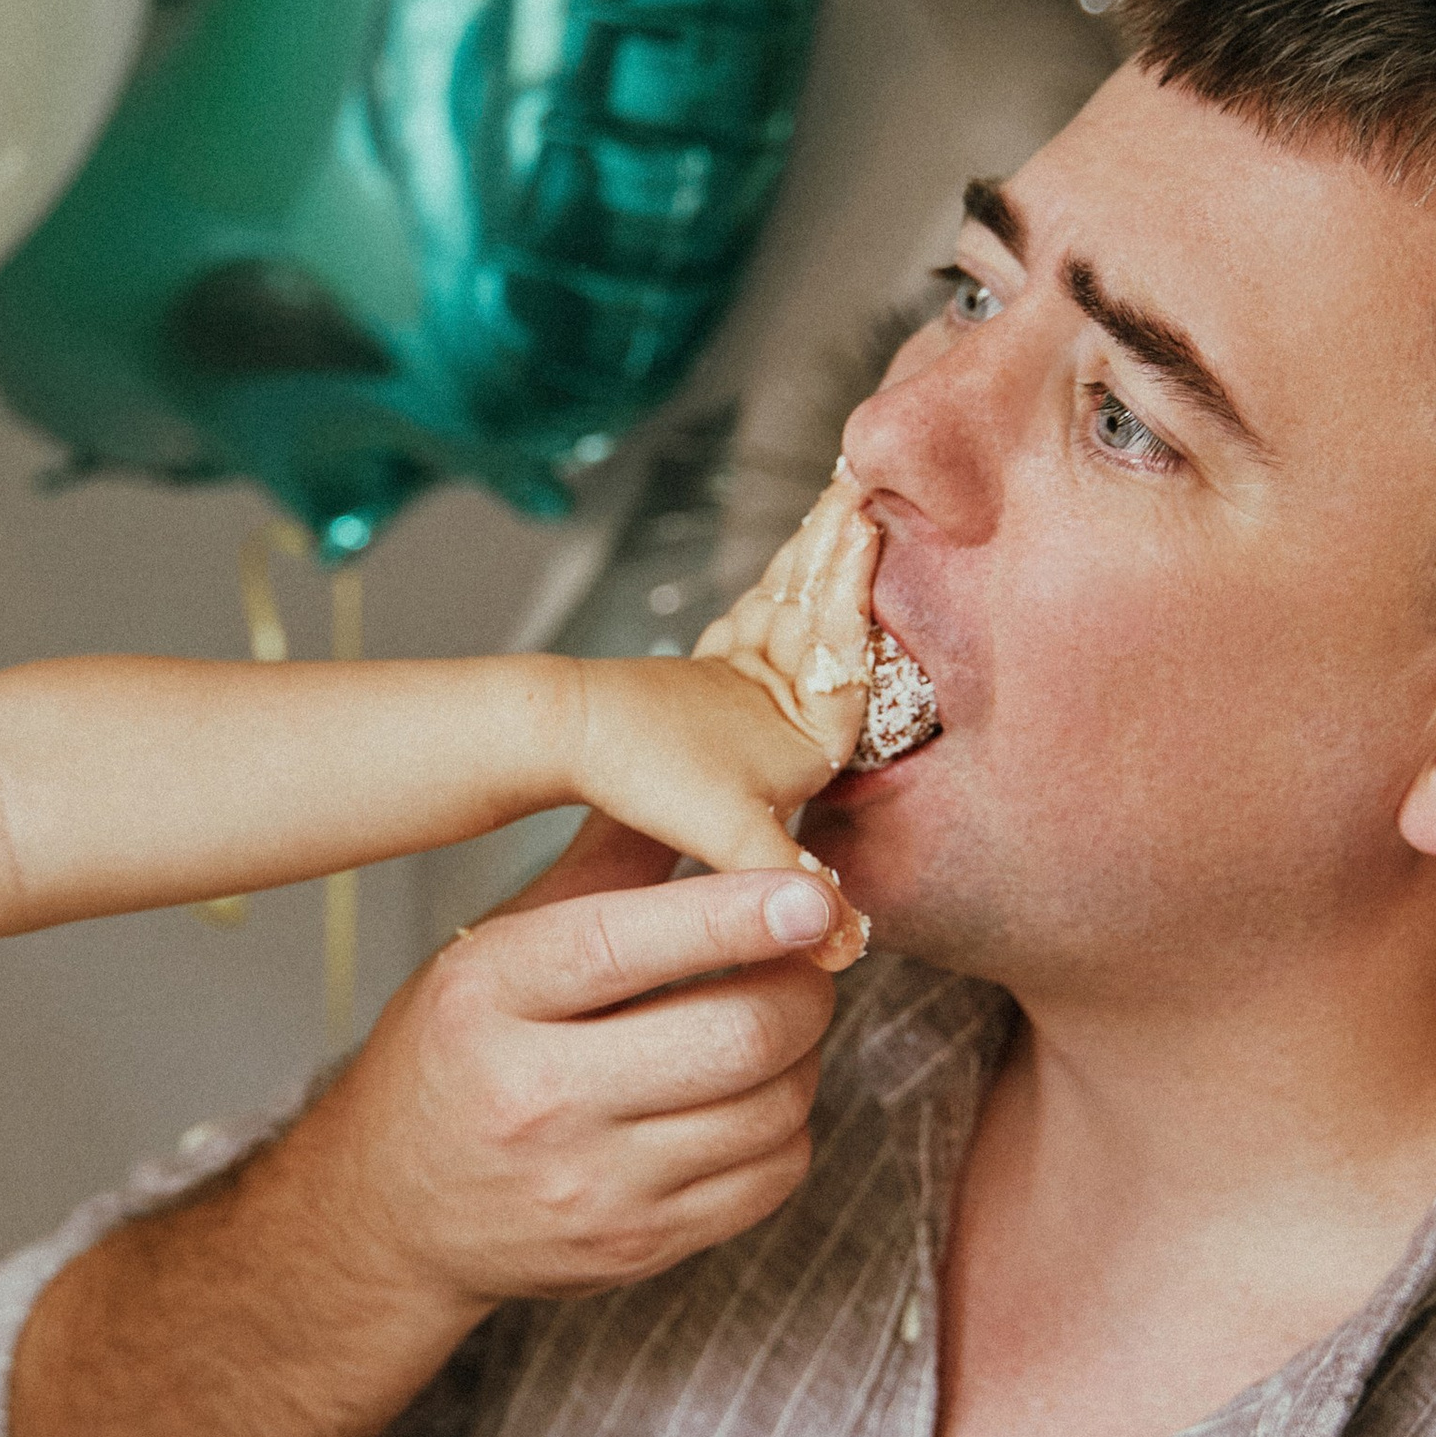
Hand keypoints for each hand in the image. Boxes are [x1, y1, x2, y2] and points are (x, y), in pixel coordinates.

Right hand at [312, 816, 840, 1316]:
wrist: (393, 1213)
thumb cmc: (450, 1057)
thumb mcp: (491, 947)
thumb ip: (598, 870)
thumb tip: (691, 777)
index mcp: (489, 998)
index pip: (625, 947)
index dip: (736, 916)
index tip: (810, 893)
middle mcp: (535, 1097)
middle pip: (732, 1037)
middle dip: (802, 986)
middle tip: (807, 954)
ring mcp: (591, 1186)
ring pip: (771, 1109)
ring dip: (803, 1053)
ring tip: (777, 1017)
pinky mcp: (637, 1247)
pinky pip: (770, 1178)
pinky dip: (788, 1125)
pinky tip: (755, 1094)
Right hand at [566, 472, 877, 908]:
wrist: (563, 739)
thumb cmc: (643, 780)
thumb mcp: (732, 837)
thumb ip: (791, 885)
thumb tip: (849, 951)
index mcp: (809, 744)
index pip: (852, 660)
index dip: (860, 594)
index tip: (872, 532)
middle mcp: (790, 718)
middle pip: (835, 625)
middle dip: (851, 557)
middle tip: (871, 486)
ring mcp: (758, 691)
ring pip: (805, 608)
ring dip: (824, 553)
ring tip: (848, 492)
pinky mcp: (726, 674)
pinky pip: (770, 608)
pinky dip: (788, 569)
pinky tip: (805, 538)